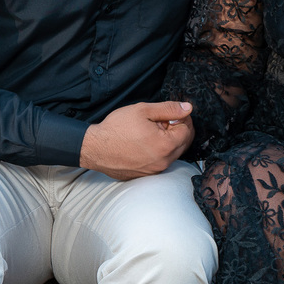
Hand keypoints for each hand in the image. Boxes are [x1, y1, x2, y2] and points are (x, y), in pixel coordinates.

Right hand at [79, 101, 194, 180]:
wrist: (95, 148)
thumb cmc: (116, 128)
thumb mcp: (143, 110)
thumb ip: (168, 109)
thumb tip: (187, 108)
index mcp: (166, 145)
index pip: (188, 131)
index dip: (182, 118)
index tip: (171, 112)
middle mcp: (164, 162)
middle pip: (183, 143)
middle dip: (177, 129)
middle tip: (162, 120)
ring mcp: (155, 170)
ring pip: (173, 153)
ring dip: (168, 140)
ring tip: (150, 130)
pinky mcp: (146, 174)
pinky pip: (161, 161)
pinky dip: (159, 151)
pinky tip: (144, 142)